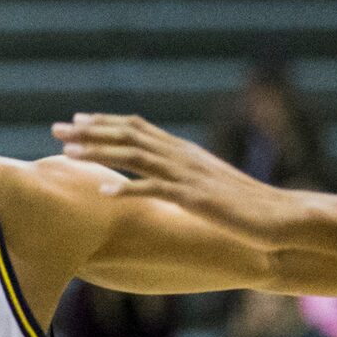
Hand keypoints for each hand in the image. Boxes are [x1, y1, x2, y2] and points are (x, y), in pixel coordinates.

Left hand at [50, 113, 304, 240]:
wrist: (280, 216)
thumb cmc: (245, 208)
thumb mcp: (208, 188)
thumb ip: (183, 180)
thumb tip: (162, 183)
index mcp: (184, 151)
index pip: (138, 127)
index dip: (105, 122)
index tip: (77, 119)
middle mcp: (182, 156)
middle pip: (129, 135)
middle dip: (90, 130)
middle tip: (56, 128)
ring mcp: (188, 176)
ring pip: (135, 156)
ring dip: (99, 152)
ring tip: (68, 152)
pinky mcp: (195, 199)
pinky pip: (154, 190)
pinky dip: (126, 188)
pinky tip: (101, 191)